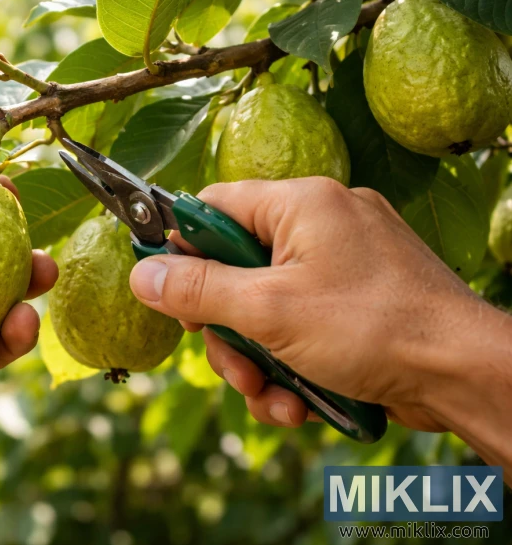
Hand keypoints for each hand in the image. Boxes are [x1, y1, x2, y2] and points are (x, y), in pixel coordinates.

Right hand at [128, 177, 503, 432]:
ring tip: (273, 398)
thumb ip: (198, 290)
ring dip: (257, 361)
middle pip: (235, 269)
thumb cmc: (376, 328)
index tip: (166, 292)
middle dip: (227, 330)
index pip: (212, 206)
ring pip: (265, 308)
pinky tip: (299, 402)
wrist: (465, 376)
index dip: (182, 248)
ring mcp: (343, 266)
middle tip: (234, 366)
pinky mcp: (357, 304)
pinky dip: (290, 365)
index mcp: (300, 204)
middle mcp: (321, 225)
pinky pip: (300, 326)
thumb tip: (142, 274)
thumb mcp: (269, 311)